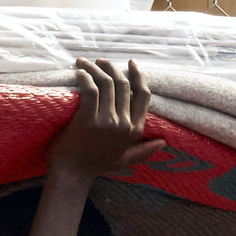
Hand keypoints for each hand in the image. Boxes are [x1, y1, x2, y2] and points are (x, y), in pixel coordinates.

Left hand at [48, 58, 161, 182]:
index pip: (143, 95)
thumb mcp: (124, 160)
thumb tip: (163, 142)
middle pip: (123, 84)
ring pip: (106, 84)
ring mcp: (107, 122)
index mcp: (135, 130)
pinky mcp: (88, 121)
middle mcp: (124, 124)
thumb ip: (143, 150)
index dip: (139, 75)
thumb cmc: (95, 166)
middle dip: (111, 67)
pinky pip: (89, 90)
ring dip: (94, 68)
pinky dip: (84, 77)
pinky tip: (78, 72)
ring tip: (84, 62)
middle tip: (100, 60)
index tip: (130, 63)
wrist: (72, 175)